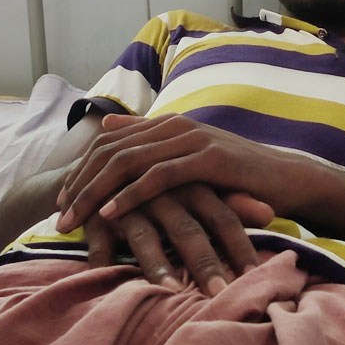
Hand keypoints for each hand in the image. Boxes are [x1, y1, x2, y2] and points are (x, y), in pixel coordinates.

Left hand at [56, 113, 300, 232]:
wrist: (287, 181)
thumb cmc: (238, 178)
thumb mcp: (188, 161)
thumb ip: (149, 142)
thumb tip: (108, 128)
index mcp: (167, 125)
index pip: (108, 144)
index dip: (80, 172)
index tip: (59, 204)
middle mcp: (175, 126)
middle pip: (110, 152)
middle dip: (79, 185)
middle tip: (58, 217)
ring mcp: (191, 139)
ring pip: (127, 163)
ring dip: (96, 193)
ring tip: (74, 220)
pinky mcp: (208, 159)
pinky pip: (158, 177)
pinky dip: (130, 195)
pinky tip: (110, 214)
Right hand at [82, 183, 273, 294]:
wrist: (99, 169)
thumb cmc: (159, 188)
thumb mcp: (195, 191)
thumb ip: (232, 202)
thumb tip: (271, 212)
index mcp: (190, 185)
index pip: (222, 217)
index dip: (239, 246)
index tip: (256, 277)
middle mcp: (162, 193)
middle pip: (187, 229)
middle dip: (206, 263)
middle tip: (223, 295)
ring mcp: (128, 205)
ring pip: (146, 237)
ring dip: (161, 267)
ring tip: (176, 295)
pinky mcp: (97, 217)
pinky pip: (102, 244)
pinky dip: (109, 265)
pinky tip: (117, 287)